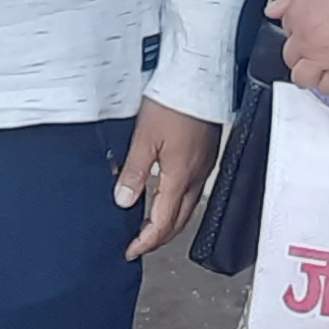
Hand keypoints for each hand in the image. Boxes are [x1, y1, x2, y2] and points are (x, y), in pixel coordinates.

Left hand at [117, 100, 221, 259]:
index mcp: (180, 177)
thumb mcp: (144, 139)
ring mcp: (204, 167)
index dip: (145, 241)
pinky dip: (175, 202)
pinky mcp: (205, 156)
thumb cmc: (173, 103)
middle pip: (178, 221)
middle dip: (157, 237)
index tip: (130, 250)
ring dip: (167, 221)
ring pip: (187, 208)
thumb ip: (134, 173)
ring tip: (146, 224)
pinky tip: (163, 195)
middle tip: (138, 243)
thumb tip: (123, 201)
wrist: (198, 78)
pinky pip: (191, 190)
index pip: (163, 223)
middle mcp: (196, 177)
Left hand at [269, 0, 328, 95]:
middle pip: (292, 55)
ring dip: (310, 72)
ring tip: (325, 65)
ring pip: (303, 77)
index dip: (302, 28)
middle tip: (320, 45)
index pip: (288, 29)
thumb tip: (273, 8)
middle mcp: (305, 38)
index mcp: (296, 13)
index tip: (314, 26)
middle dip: (302, 51)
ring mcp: (323, 56)